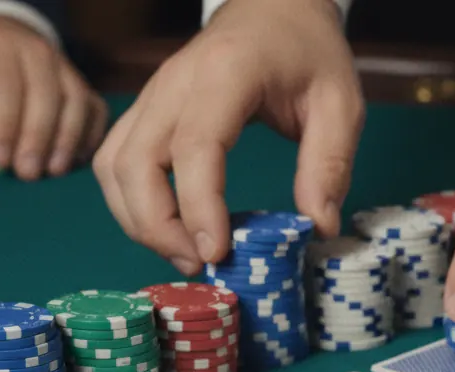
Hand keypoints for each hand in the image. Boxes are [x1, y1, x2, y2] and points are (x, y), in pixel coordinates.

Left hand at [0, 16, 107, 180]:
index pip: (5, 86)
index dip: (5, 125)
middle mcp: (36, 53)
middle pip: (46, 94)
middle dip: (38, 137)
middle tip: (27, 174)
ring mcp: (65, 68)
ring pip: (76, 101)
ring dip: (67, 139)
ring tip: (54, 172)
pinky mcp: (82, 85)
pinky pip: (96, 110)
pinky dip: (90, 137)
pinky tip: (74, 162)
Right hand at [93, 0, 363, 275]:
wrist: (274, 7)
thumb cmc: (306, 51)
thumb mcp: (340, 103)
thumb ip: (329, 165)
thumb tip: (317, 227)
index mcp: (225, 73)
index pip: (195, 146)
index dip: (198, 207)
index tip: (217, 253)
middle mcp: (174, 83)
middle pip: (135, 162)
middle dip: (157, 227)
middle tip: (201, 264)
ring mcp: (152, 96)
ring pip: (114, 167)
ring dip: (138, 221)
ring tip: (186, 254)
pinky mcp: (145, 111)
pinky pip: (115, 162)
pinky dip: (131, 203)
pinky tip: (168, 228)